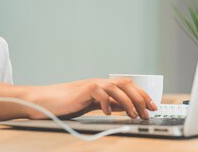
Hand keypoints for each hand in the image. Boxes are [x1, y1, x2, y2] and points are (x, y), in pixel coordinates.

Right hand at [26, 78, 156, 119]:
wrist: (45, 101)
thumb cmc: (65, 104)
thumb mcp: (91, 105)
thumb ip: (106, 103)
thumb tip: (124, 108)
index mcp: (101, 86)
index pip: (127, 85)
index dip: (142, 94)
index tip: (152, 106)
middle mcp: (98, 83)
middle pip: (125, 84)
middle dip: (140, 98)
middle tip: (148, 112)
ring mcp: (90, 85)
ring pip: (116, 87)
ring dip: (128, 101)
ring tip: (134, 115)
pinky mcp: (82, 90)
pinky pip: (99, 92)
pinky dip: (107, 103)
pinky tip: (109, 113)